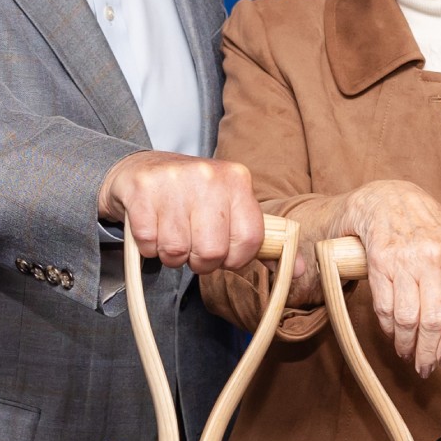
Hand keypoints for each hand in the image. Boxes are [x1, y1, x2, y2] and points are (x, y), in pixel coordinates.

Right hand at [97, 151, 264, 274]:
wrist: (141, 168)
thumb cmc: (192, 197)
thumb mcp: (231, 209)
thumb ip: (262, 243)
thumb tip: (299, 272)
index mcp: (237, 179)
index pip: (249, 242)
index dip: (233, 259)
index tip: (222, 251)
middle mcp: (208, 175)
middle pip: (211, 252)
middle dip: (199, 261)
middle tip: (192, 244)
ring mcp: (173, 180)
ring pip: (176, 251)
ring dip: (171, 255)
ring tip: (170, 233)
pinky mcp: (142, 189)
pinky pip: (148, 243)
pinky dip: (147, 246)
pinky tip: (152, 226)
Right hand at [309, 180, 440, 378]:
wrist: (386, 198)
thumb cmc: (424, 228)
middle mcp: (434, 256)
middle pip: (435, 319)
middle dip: (429, 351)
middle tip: (425, 366)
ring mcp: (405, 258)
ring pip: (408, 317)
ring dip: (406, 344)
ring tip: (407, 353)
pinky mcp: (379, 261)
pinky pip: (385, 306)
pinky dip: (388, 328)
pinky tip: (393, 334)